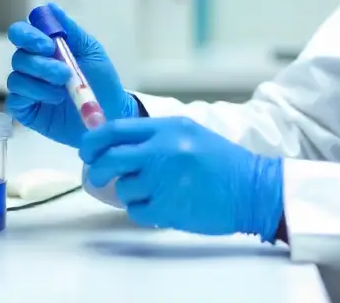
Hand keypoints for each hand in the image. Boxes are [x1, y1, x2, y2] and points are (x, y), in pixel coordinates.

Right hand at [5, 3, 137, 147]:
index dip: (29, 36)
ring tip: (64, 90)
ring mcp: (27, 88)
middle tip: (64, 73)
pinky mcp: (26, 110)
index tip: (48, 44)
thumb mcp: (91, 51)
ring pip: (16, 78)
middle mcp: (32, 66)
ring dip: (40, 82)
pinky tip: (53, 101)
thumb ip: (71, 30)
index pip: (21, 33)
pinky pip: (15, 100)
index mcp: (45, 49)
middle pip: (18, 56)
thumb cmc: (102, 80)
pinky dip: (33, 97)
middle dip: (41, 64)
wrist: (111, 114)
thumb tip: (50, 7)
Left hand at [79, 117, 283, 241]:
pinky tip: (164, 205)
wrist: (253, 189)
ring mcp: (165, 180)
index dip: (93, 141)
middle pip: (109, 159)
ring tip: (156, 191)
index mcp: (168, 128)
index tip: (86, 151)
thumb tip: (114, 143)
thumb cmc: (221, 162)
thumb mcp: (189, 134)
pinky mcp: (168, 208)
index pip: (115, 130)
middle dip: (97, 170)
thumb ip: (154, 136)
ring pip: (124, 188)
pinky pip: (137, 211)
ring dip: (131, 193)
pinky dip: (144, 211)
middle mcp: (163, 151)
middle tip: (98, 176)